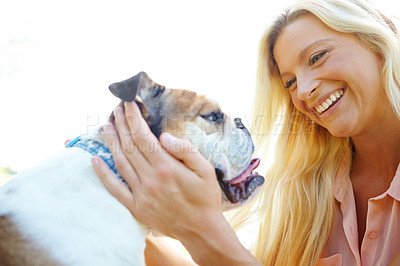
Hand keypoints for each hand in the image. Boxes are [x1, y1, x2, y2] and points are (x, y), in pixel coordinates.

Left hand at [91, 102, 260, 264]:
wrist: (201, 230)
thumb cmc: (206, 198)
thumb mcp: (205, 170)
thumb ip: (185, 150)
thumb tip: (163, 136)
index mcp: (167, 168)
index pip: (143, 137)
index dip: (134, 118)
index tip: (129, 104)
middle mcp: (151, 179)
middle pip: (129, 146)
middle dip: (122, 124)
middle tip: (116, 109)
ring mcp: (141, 194)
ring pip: (121, 162)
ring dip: (112, 142)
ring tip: (107, 125)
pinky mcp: (137, 207)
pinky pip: (115, 189)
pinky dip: (103, 174)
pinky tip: (95, 160)